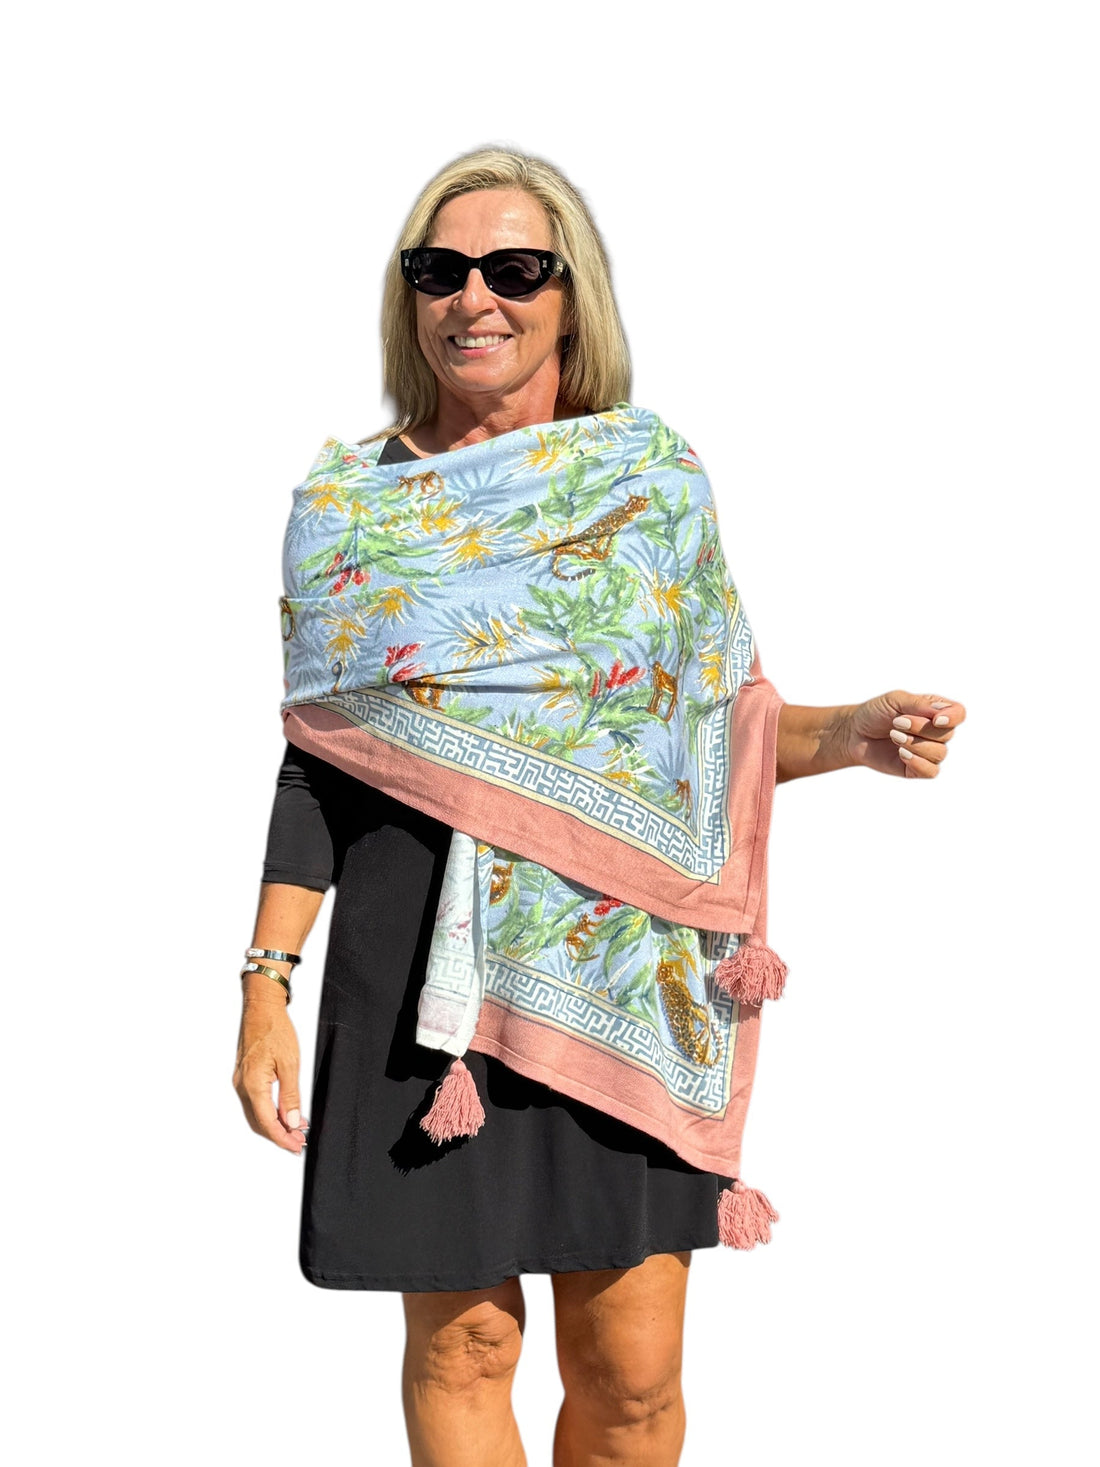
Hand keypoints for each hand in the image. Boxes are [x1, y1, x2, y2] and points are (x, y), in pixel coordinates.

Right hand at [233, 987, 308, 1152]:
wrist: (261, 1007)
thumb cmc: (275, 1029)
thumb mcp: (290, 1064)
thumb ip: (290, 1096)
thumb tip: (291, 1121)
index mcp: (253, 1085)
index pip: (267, 1123)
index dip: (282, 1138)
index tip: (296, 1146)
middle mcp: (242, 1086)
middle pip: (258, 1123)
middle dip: (279, 1135)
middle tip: (298, 1142)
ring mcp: (241, 1081)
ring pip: (255, 1114)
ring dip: (274, 1125)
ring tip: (295, 1129)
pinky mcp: (244, 1076)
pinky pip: (255, 1102)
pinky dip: (269, 1112)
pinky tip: (283, 1112)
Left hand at [836, 690, 965, 778]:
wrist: (853, 733)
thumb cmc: (875, 713)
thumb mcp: (895, 700)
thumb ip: (919, 704)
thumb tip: (942, 712)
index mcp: (934, 711)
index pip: (958, 713)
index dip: (952, 717)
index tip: (936, 720)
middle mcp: (936, 732)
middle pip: (947, 734)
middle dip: (920, 728)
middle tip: (896, 723)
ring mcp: (928, 751)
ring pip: (940, 753)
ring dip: (915, 744)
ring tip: (894, 736)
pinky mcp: (917, 769)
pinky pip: (931, 771)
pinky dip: (917, 762)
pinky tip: (901, 753)